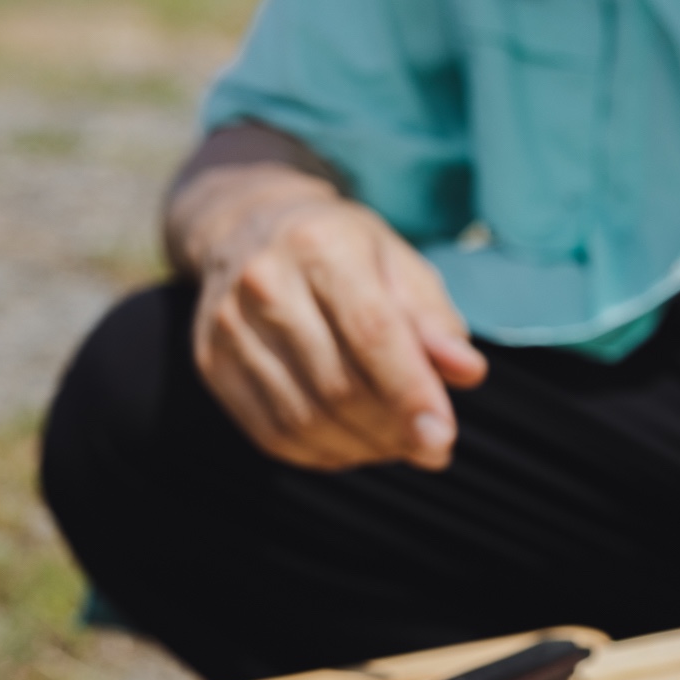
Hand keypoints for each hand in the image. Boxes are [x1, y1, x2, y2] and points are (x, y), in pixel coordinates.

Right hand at [172, 163, 486, 470]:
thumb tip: (467, 372)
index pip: (372, 334)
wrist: (248, 226)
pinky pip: (274, 434)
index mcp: (321, 245)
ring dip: (364, 447)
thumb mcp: (400, 266)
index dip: (411, 395)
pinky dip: (324, 453)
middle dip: (394, 430)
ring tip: (397, 441)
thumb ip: (435, 321)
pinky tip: (354, 442)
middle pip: (339, 386)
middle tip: (431, 445)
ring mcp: (228, 325)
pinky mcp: (211, 363)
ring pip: (306, 419)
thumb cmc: (345, 252)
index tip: (442, 440)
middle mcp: (265, 282)